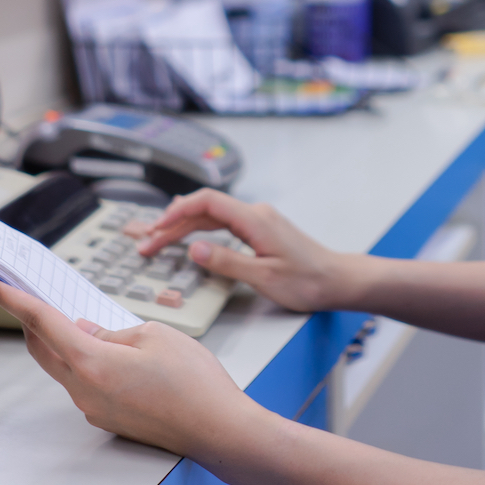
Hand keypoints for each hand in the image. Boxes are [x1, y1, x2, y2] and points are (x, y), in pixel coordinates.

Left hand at [0, 275, 267, 461]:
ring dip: (65, 342)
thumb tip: (87, 334)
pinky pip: (85, 383)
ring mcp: (95, 409)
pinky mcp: (109, 419)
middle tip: (28, 296)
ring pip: (66, 367)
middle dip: (32, 321)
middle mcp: (85, 391)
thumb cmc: (196, 384)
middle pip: (44, 349)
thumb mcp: (155, 336)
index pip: (43, 324)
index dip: (15, 300)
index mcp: (93, 363)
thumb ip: (112, 332)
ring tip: (82, 320)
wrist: (220, 431)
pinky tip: (109, 352)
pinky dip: (86, 362)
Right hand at [130, 189, 354, 312]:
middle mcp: (255, 214)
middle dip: (172, 225)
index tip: (156, 229)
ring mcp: (257, 221)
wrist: (337, 280)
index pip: (206, 203)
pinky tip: (187, 235)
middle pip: (204, 210)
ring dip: (183, 228)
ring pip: (211, 216)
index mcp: (254, 219)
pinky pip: (222, 223)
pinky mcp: (259, 230)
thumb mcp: (264, 276)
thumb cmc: (308, 281)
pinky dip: (200, 229)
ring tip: (157, 240)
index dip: (177, 213)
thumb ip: (226, 262)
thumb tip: (193, 249)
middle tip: (146, 244)